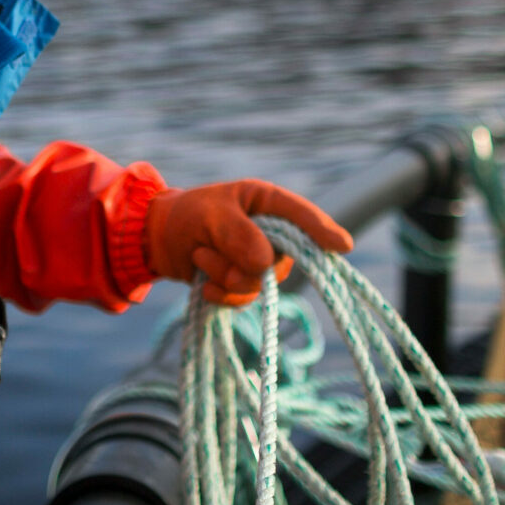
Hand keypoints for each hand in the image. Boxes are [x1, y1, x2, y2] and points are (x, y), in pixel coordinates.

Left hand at [143, 181, 352, 305]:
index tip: (342, 246)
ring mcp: (264, 263)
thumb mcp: (209, 216)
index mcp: (269, 203)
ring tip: (201, 256)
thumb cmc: (188, 215)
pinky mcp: (249, 286)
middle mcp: (274, 234)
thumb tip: (267, 264)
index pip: (302, 217)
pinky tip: (203, 283)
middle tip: (205, 249)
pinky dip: (219, 294)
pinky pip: (244, 301)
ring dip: (222, 276)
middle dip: (240, 262)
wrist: (161, 241)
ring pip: (258, 284)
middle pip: (278, 260)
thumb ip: (238, 235)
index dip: (323, 231)